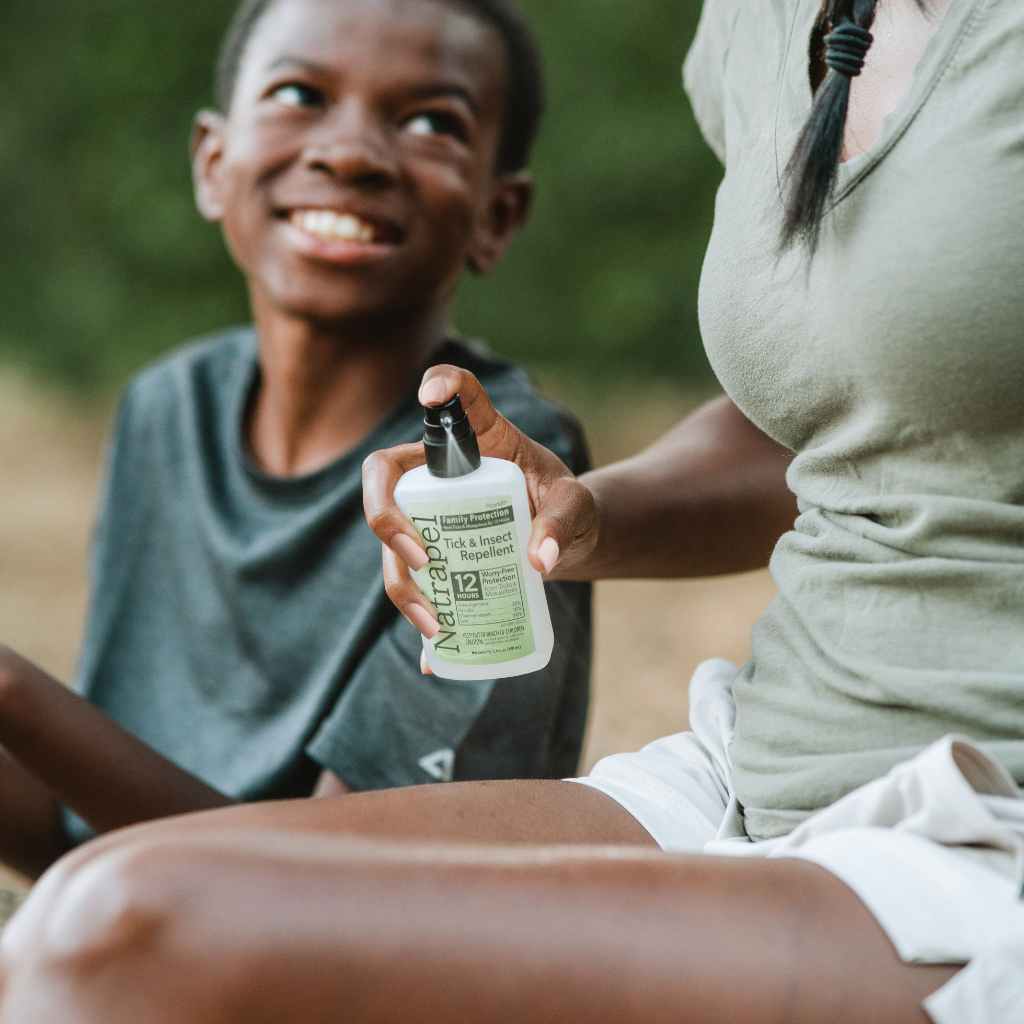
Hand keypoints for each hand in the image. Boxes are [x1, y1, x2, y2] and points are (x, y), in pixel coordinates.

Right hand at [362, 365, 598, 637]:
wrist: (571, 540)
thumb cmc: (571, 509)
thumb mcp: (577, 508)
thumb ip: (565, 523)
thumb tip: (540, 561)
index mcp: (482, 437)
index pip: (457, 396)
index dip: (439, 385)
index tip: (431, 396)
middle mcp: (441, 471)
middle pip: (385, 477)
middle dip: (386, 516)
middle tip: (422, 556)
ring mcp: (429, 513)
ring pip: (389, 542)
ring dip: (401, 583)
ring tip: (435, 623)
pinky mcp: (431, 553)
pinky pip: (409, 582)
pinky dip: (420, 616)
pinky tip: (435, 651)